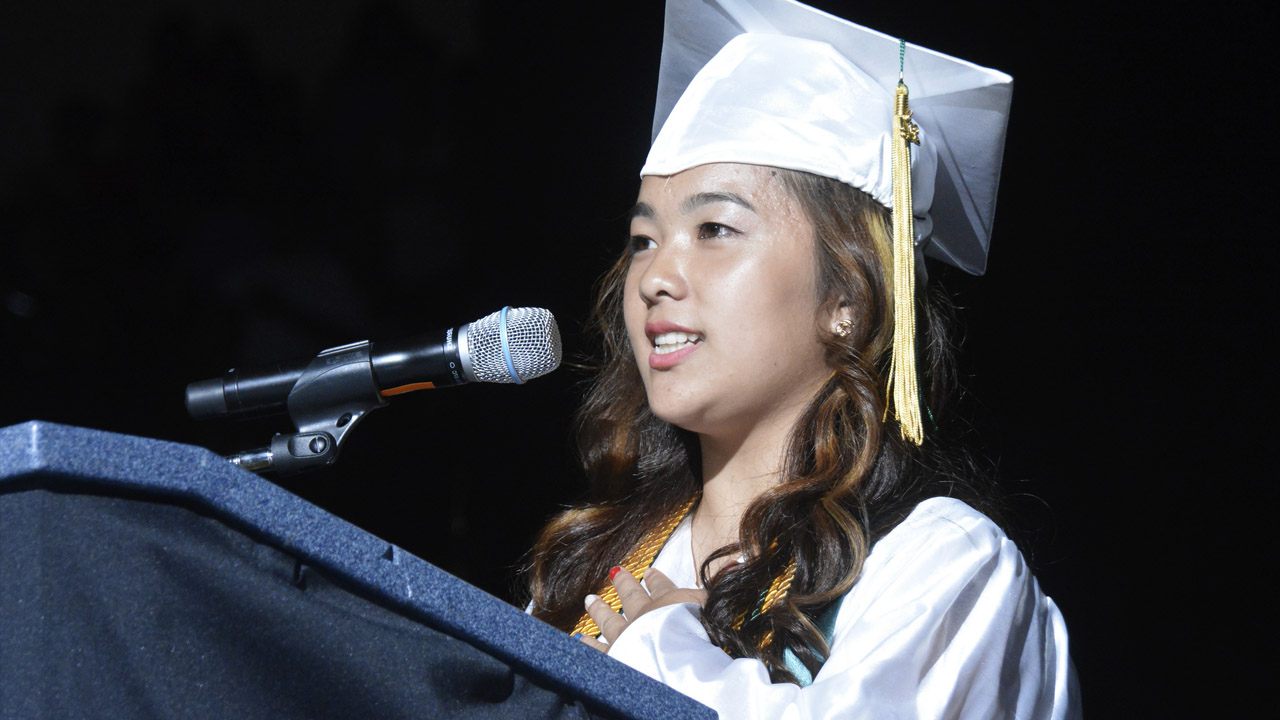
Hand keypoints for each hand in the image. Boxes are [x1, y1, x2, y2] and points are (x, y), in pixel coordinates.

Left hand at [577, 567, 706, 653]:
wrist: (677, 660)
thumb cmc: (701, 634)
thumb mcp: (715, 606)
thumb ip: (718, 588)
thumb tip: (735, 562)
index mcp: (670, 602)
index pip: (662, 586)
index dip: (656, 579)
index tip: (649, 572)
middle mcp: (645, 614)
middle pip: (631, 595)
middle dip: (624, 583)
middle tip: (615, 572)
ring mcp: (626, 635)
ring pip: (608, 618)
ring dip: (599, 608)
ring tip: (589, 599)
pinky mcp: (614, 656)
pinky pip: (596, 650)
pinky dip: (587, 644)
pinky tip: (578, 638)